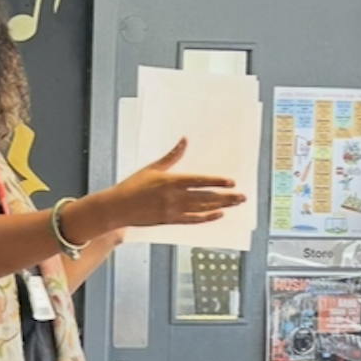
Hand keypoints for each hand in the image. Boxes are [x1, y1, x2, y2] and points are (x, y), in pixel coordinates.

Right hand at [114, 139, 244, 227]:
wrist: (118, 207)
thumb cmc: (133, 186)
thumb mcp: (153, 168)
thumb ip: (172, 155)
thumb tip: (184, 140)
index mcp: (170, 181)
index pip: (199, 181)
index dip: (216, 182)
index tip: (231, 182)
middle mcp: (174, 197)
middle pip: (205, 197)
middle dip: (226, 197)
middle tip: (242, 196)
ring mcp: (173, 210)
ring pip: (202, 209)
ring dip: (221, 206)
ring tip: (235, 204)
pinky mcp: (170, 220)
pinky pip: (192, 220)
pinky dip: (206, 218)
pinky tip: (218, 215)